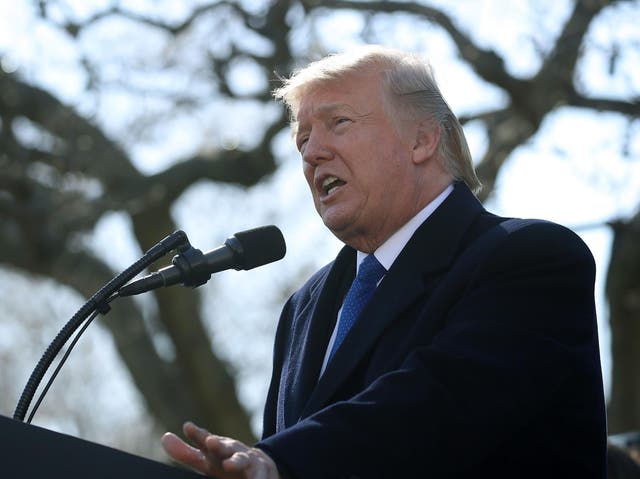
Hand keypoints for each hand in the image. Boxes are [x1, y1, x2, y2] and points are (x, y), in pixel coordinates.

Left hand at [162, 422, 280, 478]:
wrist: (261, 466)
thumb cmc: (225, 463)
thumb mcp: (206, 460)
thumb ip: (186, 453)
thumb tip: (164, 437)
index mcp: (216, 449)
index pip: (205, 440)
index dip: (198, 434)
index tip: (188, 427)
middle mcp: (232, 451)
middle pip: (224, 447)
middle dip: (218, 445)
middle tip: (210, 442)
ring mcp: (247, 461)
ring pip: (241, 460)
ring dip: (235, 462)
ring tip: (228, 466)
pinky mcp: (261, 473)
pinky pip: (258, 477)